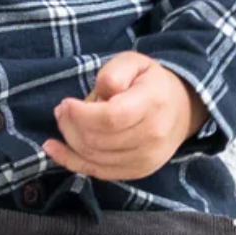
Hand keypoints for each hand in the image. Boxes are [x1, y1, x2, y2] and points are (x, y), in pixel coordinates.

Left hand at [43, 52, 208, 182]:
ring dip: (70, 140)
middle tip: (61, 109)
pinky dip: (71, 161)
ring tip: (64, 121)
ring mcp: (145, 159)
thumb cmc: (151, 83)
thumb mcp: (133, 62)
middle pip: (98, 140)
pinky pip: (97, 172)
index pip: (110, 118)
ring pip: (94, 157)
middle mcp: (152, 136)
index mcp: (153, 104)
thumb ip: (113, 73)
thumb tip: (101, 93)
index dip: (80, 114)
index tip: (66, 103)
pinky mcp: (136, 172)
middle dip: (70, 125)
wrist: (182, 110)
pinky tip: (54, 149)